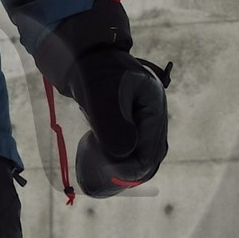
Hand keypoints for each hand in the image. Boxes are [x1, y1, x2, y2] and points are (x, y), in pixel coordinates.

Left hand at [33, 0, 170, 196]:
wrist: (84, 56)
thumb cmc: (92, 72)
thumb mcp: (100, 96)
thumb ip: (112, 124)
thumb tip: (124, 155)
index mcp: (155, 106)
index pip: (151, 150)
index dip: (131, 169)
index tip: (106, 175)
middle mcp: (155, 115)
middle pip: (149, 157)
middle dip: (128, 173)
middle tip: (101, 181)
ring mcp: (145, 120)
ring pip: (141, 156)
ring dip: (122, 170)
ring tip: (98, 176)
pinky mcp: (132, 124)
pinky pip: (131, 151)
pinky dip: (117, 162)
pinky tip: (98, 162)